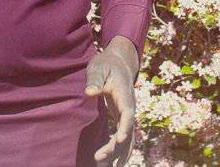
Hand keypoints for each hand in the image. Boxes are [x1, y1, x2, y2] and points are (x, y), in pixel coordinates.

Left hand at [86, 35, 138, 166]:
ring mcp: (127, 114)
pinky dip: (120, 151)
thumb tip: (90, 93)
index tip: (119, 139)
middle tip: (98, 158)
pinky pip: (124, 138)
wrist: (118, 62)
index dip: (125, 127)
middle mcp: (129, 107)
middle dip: (115, 147)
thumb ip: (95, 79)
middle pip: (127, 131)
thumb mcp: (98, 67)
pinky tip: (113, 164)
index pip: (128, 113)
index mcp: (125, 94)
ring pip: (127, 138)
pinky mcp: (122, 118)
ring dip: (118, 154)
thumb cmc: (106, 64)